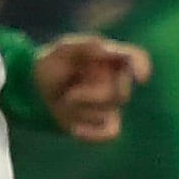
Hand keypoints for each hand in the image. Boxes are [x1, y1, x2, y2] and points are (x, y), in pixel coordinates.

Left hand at [33, 34, 150, 141]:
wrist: (36, 92)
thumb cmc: (52, 65)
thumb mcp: (61, 51)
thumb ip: (83, 45)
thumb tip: (105, 47)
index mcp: (110, 57)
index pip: (136, 57)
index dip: (141, 65)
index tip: (140, 77)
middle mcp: (116, 79)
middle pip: (121, 93)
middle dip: (92, 95)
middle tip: (69, 94)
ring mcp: (112, 102)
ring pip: (109, 111)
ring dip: (82, 109)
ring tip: (65, 101)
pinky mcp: (106, 122)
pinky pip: (112, 133)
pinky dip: (93, 133)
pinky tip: (75, 130)